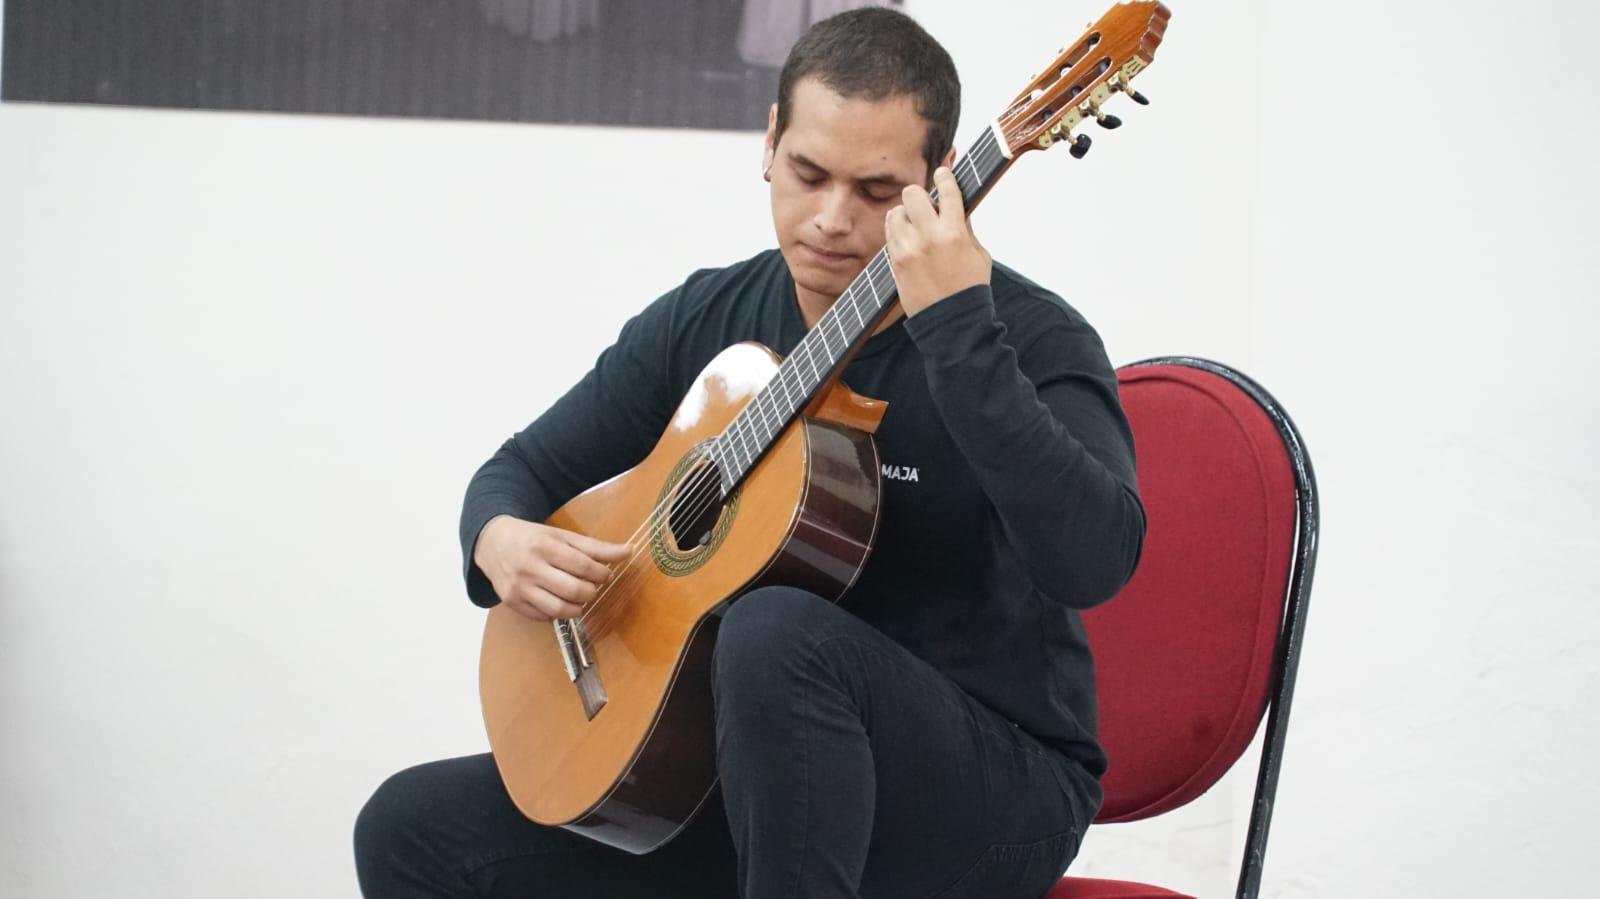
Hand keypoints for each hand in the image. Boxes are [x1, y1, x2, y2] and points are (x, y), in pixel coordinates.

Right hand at [474, 515, 631, 621]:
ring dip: (578, 607)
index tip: (606, 574)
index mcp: (543, 546)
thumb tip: (628, 552)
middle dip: (591, 591)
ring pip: (558, 609)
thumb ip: (594, 547)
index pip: (582, 566)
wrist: (491, 543)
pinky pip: (543, 617)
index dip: (601, 573)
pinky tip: (559, 601)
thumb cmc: (533, 538)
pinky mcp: (512, 602)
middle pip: (573, 590)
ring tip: (580, 598)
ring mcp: (518, 588)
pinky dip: (557, 613)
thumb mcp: (562, 536)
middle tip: (593, 586)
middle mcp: (529, 568)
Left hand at [884, 166, 991, 316]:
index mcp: (955, 233)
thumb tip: (956, 204)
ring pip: (896, 211)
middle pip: (913, 193)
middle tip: (926, 204)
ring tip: (915, 224)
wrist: (952, 321)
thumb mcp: (978, 253)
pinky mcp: (895, 261)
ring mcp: (908, 249)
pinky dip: (898, 230)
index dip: (945, 176)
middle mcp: (929, 237)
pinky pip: (889, 232)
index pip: (947, 191)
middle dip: (920, 194)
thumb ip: (965, 227)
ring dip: (905, 213)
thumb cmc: (970, 286)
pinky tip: (907, 237)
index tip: (943, 172)